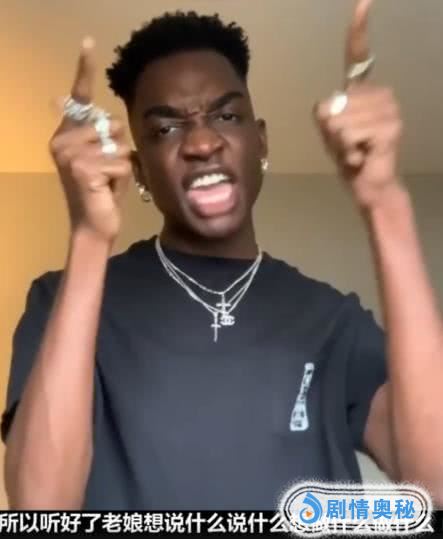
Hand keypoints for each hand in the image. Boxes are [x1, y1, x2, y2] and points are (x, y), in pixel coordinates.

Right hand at [49, 38, 131, 242]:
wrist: (95, 225)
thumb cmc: (103, 192)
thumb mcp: (107, 158)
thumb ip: (107, 137)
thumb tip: (110, 121)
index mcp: (67, 134)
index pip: (79, 97)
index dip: (84, 69)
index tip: (89, 42)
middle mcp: (63, 139)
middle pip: (112, 124)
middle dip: (119, 147)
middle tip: (107, 171)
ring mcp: (70, 154)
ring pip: (118, 143)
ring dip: (121, 164)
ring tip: (108, 180)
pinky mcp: (83, 167)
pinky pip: (120, 161)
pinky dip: (122, 177)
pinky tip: (108, 188)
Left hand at [314, 0, 403, 210]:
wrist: (368, 183)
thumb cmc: (349, 156)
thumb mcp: (329, 132)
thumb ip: (325, 114)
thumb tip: (330, 109)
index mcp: (364, 92)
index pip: (359, 56)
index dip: (358, 30)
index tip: (363, 2)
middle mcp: (380, 95)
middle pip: (333, 103)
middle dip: (330, 131)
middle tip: (347, 145)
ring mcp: (388, 110)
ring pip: (339, 121)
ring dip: (338, 143)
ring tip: (354, 150)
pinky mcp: (390, 127)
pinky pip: (348, 134)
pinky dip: (347, 151)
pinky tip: (360, 157)